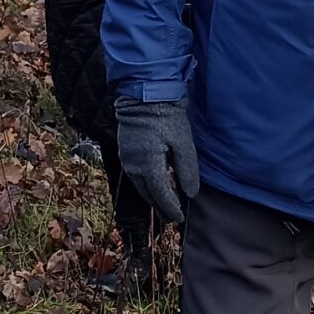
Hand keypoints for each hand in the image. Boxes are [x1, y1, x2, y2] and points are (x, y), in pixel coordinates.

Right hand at [115, 97, 199, 226]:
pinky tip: (153, 187)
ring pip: (139, 186)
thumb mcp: (183, 142)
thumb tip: (189, 194)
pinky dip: (145, 185)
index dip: (170, 208)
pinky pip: (135, 176)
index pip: (160, 194)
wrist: (144, 94)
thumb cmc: (166, 116)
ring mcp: (126, 158)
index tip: (179, 218)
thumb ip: (187, 170)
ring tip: (163, 208)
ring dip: (151, 198)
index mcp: (148, 163)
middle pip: (147, 194)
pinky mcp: (124, 151)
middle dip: (160, 208)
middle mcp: (133, 165)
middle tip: (171, 220)